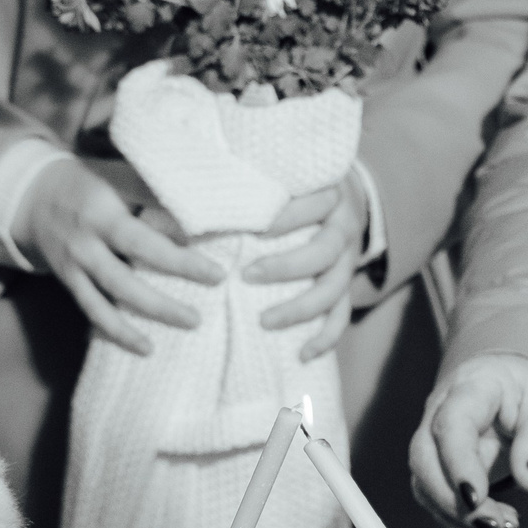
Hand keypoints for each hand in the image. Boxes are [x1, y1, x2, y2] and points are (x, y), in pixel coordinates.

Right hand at [14, 157, 221, 354]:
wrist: (30, 198)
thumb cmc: (88, 185)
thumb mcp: (116, 175)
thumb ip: (151, 191)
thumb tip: (201, 209)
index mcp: (104, 204)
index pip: (147, 222)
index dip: (180, 241)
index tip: (216, 258)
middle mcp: (89, 234)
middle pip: (134, 257)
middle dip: (175, 275)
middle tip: (214, 286)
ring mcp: (77, 260)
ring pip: (116, 291)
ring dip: (154, 310)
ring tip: (192, 322)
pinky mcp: (70, 281)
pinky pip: (95, 310)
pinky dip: (119, 331)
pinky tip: (146, 347)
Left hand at [248, 172, 370, 359]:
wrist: (349, 194)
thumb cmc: (297, 184)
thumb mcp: (283, 173)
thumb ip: (244, 182)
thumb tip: (178, 201)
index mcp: (328, 194)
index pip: (312, 205)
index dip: (284, 218)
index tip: (253, 228)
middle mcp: (343, 228)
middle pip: (323, 251)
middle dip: (285, 266)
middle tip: (246, 276)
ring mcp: (348, 260)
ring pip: (334, 289)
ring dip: (300, 308)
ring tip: (264, 322)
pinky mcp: (347, 284)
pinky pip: (343, 315)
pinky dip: (325, 337)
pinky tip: (302, 354)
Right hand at [409, 352, 527, 527]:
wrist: (516, 388)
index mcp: (472, 386)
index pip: (452, 424)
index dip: (458, 464)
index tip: (476, 499)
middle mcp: (441, 410)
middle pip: (424, 457)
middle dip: (451, 500)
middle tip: (492, 525)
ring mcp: (434, 438)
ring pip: (425, 482)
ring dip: (458, 514)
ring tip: (504, 525)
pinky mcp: (437, 464)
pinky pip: (437, 496)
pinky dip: (462, 517)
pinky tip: (496, 520)